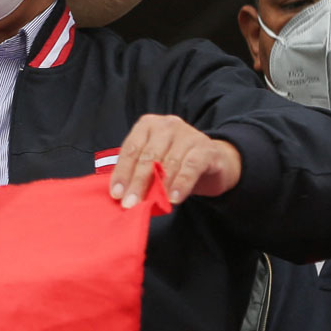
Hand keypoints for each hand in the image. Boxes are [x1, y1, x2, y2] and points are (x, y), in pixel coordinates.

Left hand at [109, 114, 241, 208]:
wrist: (214, 161)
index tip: (116, 194)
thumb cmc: (176, 161)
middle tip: (129, 203)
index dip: (122, 172)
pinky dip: (181, 184)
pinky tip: (173, 199)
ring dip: (158, 187)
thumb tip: (121, 194)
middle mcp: (167, 126)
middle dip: (137, 182)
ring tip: (149, 204)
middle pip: (148, 157)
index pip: (131, 149)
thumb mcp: (154, 162)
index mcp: (148, 125)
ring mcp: (188, 135)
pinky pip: (191, 167)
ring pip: (169, 163)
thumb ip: (138, 172)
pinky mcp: (206, 149)